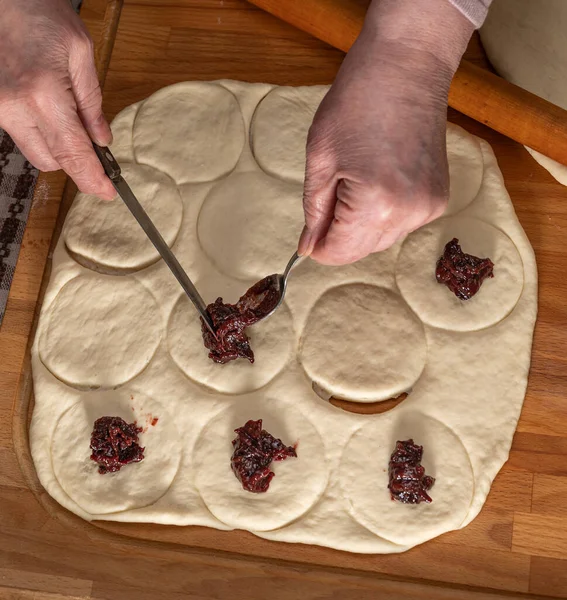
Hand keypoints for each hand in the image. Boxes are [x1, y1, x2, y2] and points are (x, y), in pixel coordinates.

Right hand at [0, 0, 114, 199]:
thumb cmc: (40, 13)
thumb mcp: (80, 52)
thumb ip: (92, 102)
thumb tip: (102, 141)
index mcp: (44, 95)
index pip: (73, 153)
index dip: (92, 178)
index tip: (107, 192)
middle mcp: (15, 109)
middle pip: (52, 161)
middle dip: (77, 161)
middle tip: (97, 151)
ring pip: (35, 152)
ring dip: (57, 147)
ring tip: (68, 117)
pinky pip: (21, 136)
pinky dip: (40, 133)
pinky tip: (48, 111)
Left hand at [299, 0, 474, 264]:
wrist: (407, 66)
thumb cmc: (357, 103)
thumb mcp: (320, 158)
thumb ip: (314, 211)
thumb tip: (309, 248)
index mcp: (376, 204)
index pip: (340, 252)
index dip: (320, 246)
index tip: (311, 230)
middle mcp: (409, 213)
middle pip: (362, 251)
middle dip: (340, 233)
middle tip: (333, 192)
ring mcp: (429, 207)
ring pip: (382, 240)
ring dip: (362, 225)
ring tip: (359, 180)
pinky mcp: (439, 198)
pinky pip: (402, 224)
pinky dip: (385, 213)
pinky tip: (381, 180)